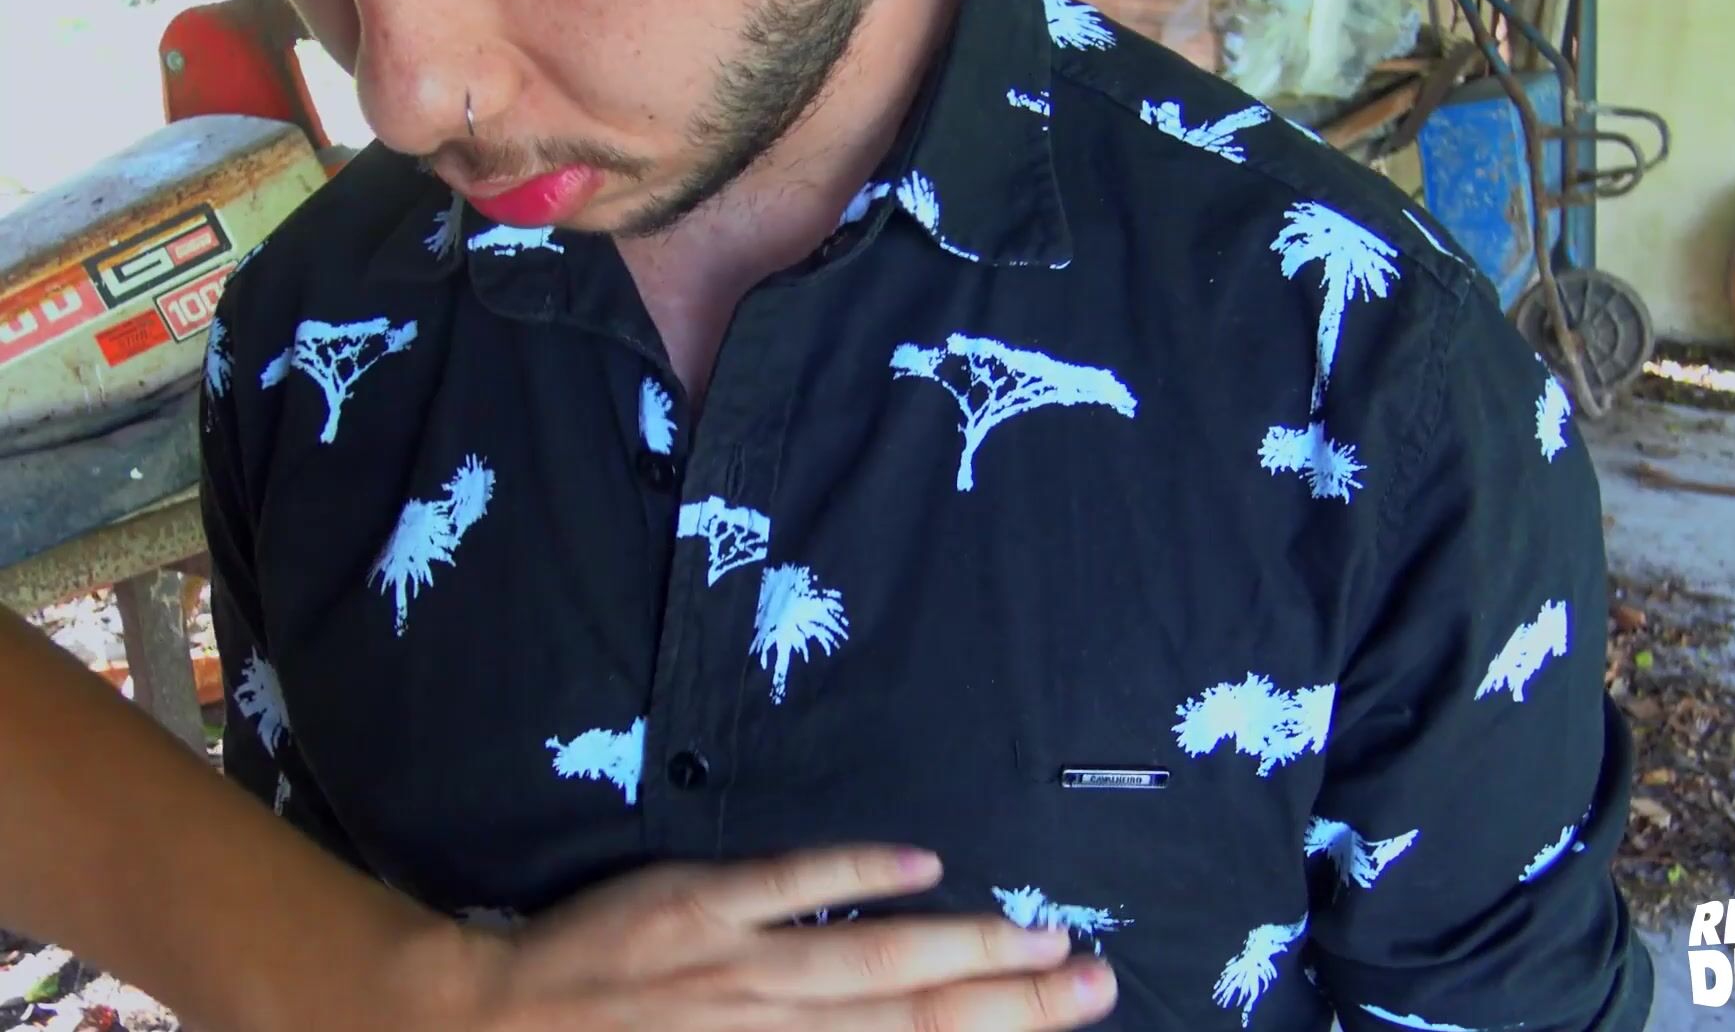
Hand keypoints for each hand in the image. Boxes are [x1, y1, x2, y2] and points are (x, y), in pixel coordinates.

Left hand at [449, 844, 1118, 1030]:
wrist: (495, 1026)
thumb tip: (891, 1018)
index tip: (1075, 1006)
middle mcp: (774, 1028)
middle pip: (912, 1016)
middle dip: (1011, 1003)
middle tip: (1095, 979)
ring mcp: (737, 965)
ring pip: (865, 961)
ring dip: (961, 949)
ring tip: (1041, 935)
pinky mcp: (695, 907)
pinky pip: (783, 887)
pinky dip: (850, 875)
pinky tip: (919, 863)